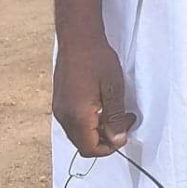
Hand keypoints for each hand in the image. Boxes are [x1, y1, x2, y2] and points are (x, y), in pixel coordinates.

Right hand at [52, 37, 135, 156]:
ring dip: (98, 129)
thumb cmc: (98, 60)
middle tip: (125, 119)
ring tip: (117, 111)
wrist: (78, 39)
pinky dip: (89, 121)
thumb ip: (115, 117)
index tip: (127, 129)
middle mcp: (64, 118)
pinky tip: (102, 104)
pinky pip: (74, 122)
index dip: (110, 147)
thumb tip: (117, 141)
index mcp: (77, 117)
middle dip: (106, 138)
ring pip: (79, 134)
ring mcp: (59, 110)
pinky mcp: (59, 101)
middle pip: (84, 144)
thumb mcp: (113, 88)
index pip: (90, 149)